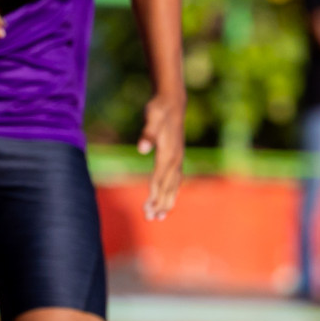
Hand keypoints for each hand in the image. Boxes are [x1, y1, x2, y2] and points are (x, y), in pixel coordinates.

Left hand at [138, 91, 184, 220]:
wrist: (173, 101)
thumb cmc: (159, 109)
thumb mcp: (152, 117)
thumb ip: (148, 132)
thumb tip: (141, 148)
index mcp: (169, 154)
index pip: (159, 180)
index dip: (153, 196)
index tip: (147, 210)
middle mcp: (176, 159)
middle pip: (167, 187)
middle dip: (159, 204)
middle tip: (150, 219)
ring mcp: (178, 158)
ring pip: (173, 185)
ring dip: (166, 201)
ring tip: (159, 216)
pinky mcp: (176, 156)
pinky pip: (175, 179)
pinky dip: (171, 191)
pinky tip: (167, 198)